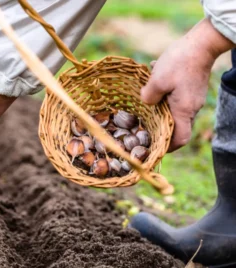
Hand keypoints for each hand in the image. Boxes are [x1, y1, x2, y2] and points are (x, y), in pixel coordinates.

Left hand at [141, 19, 233, 151]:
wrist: (202, 43)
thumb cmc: (180, 62)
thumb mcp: (157, 80)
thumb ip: (148, 96)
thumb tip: (145, 103)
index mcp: (184, 110)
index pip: (180, 139)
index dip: (168, 146)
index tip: (155, 146)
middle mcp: (191, 107)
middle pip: (175, 126)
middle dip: (159, 126)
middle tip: (142, 125)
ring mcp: (193, 98)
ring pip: (174, 109)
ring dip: (159, 105)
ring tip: (146, 95)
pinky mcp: (192, 88)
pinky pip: (176, 96)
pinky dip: (164, 92)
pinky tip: (154, 77)